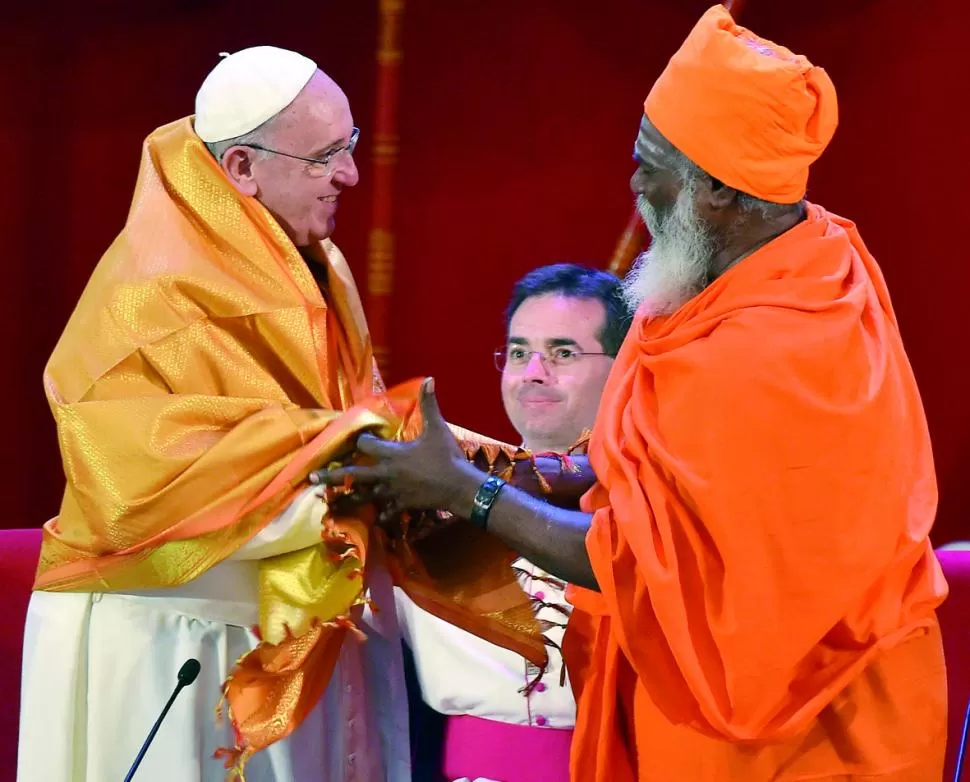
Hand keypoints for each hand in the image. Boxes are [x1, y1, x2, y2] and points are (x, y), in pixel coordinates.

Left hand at [310, 378, 479, 513]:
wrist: (459, 487)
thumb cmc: (446, 457)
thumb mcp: (437, 428)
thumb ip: (429, 404)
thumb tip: (429, 379)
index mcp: (392, 454)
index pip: (365, 445)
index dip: (360, 440)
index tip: (357, 438)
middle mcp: (386, 474)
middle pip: (353, 475)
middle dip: (332, 475)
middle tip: (312, 478)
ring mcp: (392, 491)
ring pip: (365, 495)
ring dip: (349, 498)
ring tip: (333, 503)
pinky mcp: (402, 505)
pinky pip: (388, 512)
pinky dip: (382, 515)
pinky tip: (377, 519)